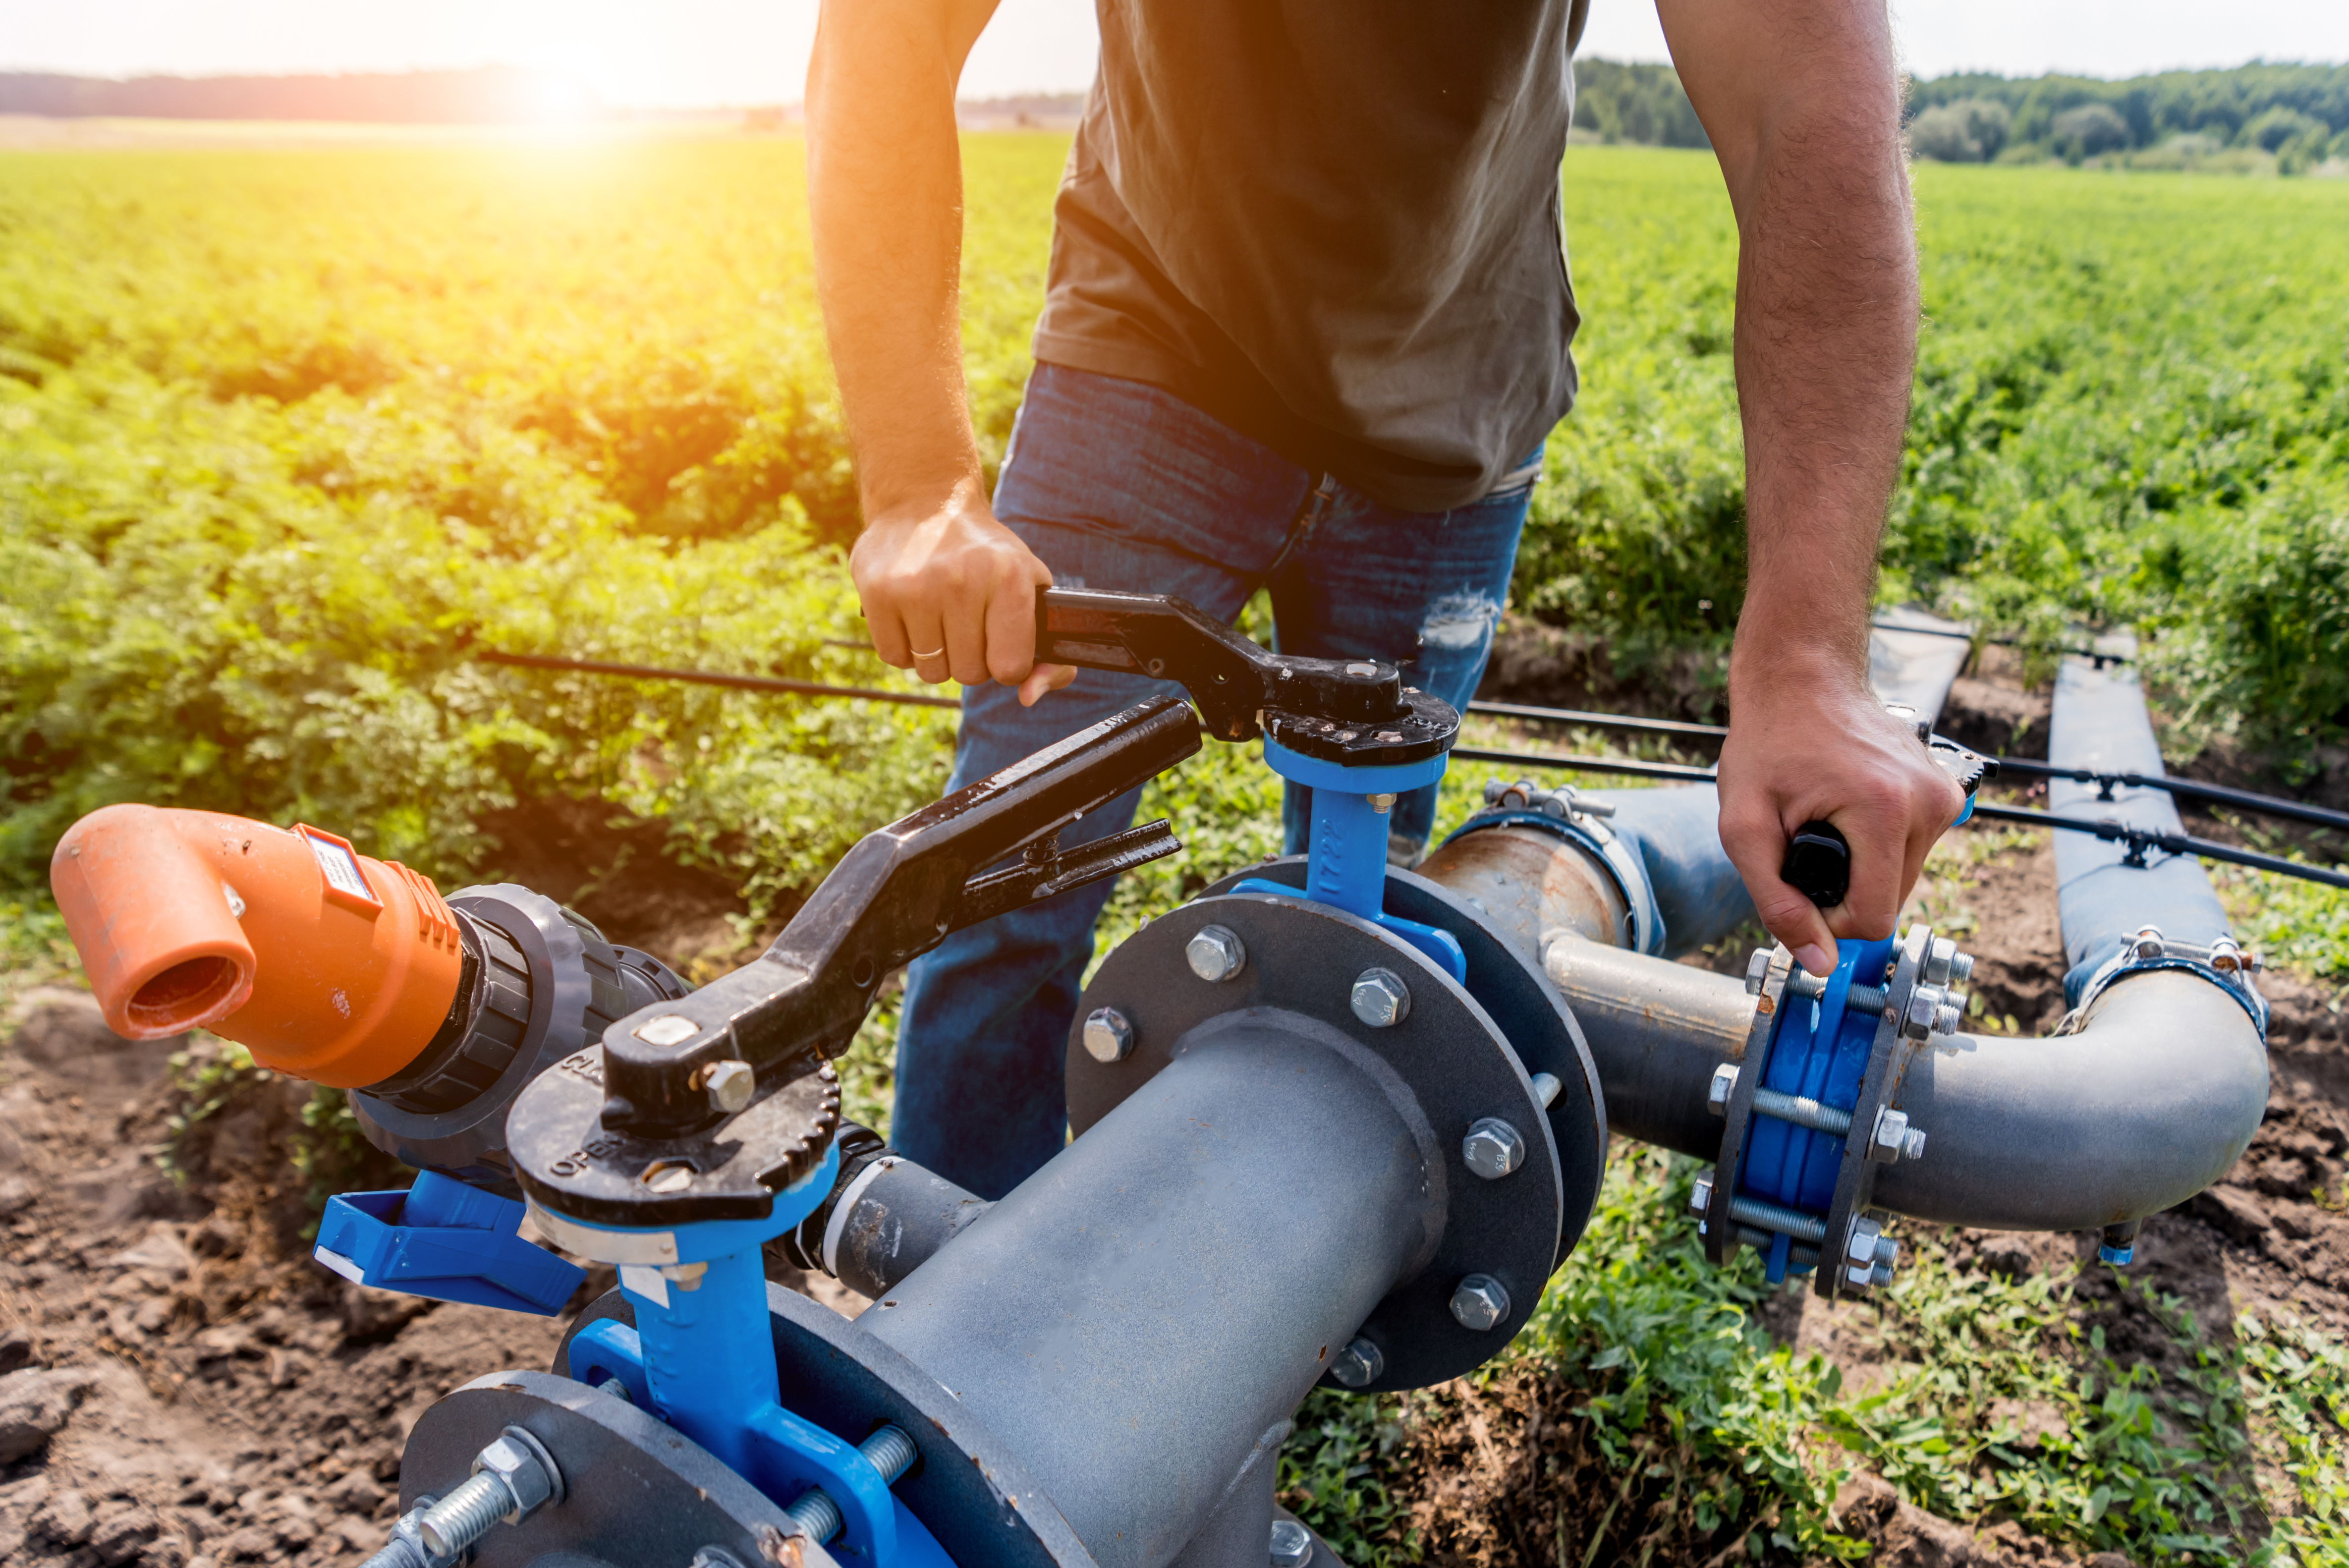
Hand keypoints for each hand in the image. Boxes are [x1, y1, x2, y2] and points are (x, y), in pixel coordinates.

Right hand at [850, 481, 1075, 704]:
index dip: (1006, 663)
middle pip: (969, 674)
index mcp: (1010, 578)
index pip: (1011, 668)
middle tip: (966, 622)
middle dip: (970, 658)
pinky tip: (913, 614)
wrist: (926, 502)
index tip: (1000, 642)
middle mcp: (964, 581)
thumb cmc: (987, 556)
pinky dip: (905, 647)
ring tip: (939, 615)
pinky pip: (895, 658)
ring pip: (931, 671)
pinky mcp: (878, 593)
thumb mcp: (1030, 588)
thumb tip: (1028, 697)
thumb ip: (1051, 654)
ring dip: (936, 654)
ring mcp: (917, 587)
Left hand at [1716, 664, 1964, 975]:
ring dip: (1858, 865)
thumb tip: (1819, 964)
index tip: (1796, 885)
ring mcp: (1943, 794)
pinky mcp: (1946, 790)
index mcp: (1885, 813)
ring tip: (1823, 818)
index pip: (1873, 917)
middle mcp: (1929, 803)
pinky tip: (1846, 807)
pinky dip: (1875, 844)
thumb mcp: (1745, 828)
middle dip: (1842, 887)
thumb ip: (1777, 902)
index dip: (1827, 920)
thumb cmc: (1768, 743)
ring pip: (1901, 877)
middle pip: (1889, 899)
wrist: (1802, 678)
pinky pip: (1910, 849)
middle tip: (1803, 840)